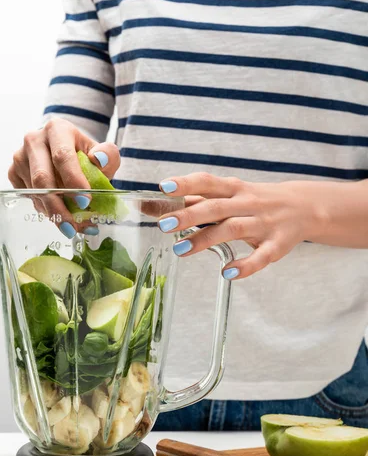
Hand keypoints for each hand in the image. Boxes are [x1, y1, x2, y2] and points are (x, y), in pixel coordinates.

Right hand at [8, 118, 120, 237]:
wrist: (65, 151)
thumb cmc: (85, 154)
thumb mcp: (102, 152)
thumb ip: (108, 155)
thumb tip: (99, 159)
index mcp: (57, 129)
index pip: (63, 156)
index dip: (73, 180)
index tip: (85, 202)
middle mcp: (34, 140)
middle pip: (43, 178)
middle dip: (59, 206)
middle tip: (74, 227)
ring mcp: (20, 157)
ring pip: (35, 192)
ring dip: (54, 213)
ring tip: (73, 226)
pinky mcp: (14, 173)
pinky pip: (29, 197)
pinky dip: (45, 211)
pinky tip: (59, 215)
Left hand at [157, 173, 323, 279]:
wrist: (303, 207)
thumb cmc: (254, 200)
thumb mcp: (228, 194)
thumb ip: (194, 199)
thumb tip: (152, 203)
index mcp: (233, 189)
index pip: (207, 182)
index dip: (186, 183)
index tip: (164, 187)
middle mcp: (247, 203)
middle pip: (216, 207)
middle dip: (189, 215)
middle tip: (164, 224)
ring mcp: (262, 224)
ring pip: (233, 229)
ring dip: (206, 239)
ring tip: (180, 250)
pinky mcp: (276, 245)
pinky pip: (261, 257)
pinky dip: (245, 266)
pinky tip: (227, 272)